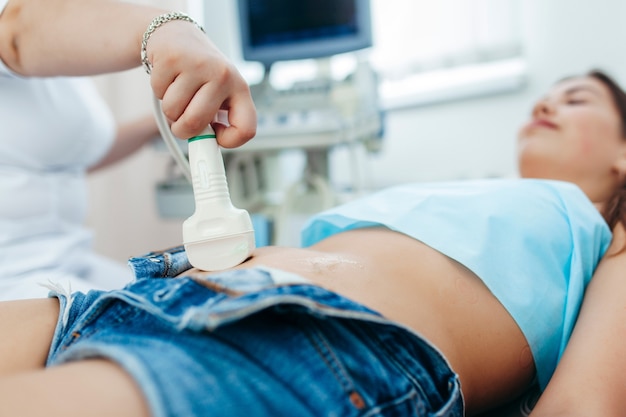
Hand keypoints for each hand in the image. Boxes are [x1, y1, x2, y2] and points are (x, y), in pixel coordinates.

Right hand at [145, 20, 256, 147]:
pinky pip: (159, 94)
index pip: (246, 129)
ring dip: (170, 110)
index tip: (216, 138)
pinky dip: (159, 92)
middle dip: (183, 129)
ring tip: (178, 92)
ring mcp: (198, 65)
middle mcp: (223, 75)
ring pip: (173, 111)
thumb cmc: (201, 75)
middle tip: (184, 120)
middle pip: (196, 123)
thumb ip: (216, 123)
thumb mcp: (218, 96)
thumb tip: (204, 156)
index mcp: (241, 89)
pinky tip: (169, 78)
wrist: (178, 36)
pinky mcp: (172, 58)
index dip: (229, 142)